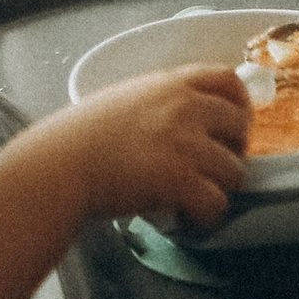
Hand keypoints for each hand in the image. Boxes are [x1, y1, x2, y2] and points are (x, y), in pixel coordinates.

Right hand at [37, 68, 247, 232]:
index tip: (232, 125)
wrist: (58, 166)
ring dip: (217, 189)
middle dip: (232, 151)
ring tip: (191, 200)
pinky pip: (217, 203)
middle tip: (210, 169)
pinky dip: (205, 217)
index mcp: (169, 84)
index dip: (239, 105)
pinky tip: (186, 218)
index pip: (229, 80)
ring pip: (234, 171)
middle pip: (240, 126)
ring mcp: (185, 143)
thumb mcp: (123, 99)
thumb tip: (188, 122)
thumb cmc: (78, 139)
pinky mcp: (180, 180)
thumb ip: (160, 102)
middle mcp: (183, 107)